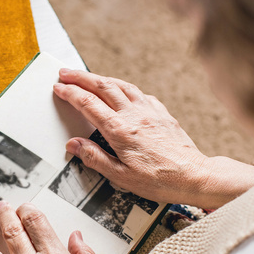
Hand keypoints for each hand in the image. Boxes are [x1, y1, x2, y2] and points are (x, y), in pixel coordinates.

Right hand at [53, 69, 253, 210]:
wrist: (195, 176)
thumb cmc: (160, 180)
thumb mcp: (121, 177)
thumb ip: (95, 158)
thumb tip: (74, 145)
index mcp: (120, 131)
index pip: (88, 104)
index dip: (70, 93)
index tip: (58, 87)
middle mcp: (134, 115)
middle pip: (102, 86)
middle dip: (80, 77)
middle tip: (65, 73)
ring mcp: (150, 111)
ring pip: (121, 85)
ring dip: (101, 78)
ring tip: (88, 76)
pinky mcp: (162, 113)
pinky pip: (139, 93)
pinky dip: (125, 87)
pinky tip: (122, 91)